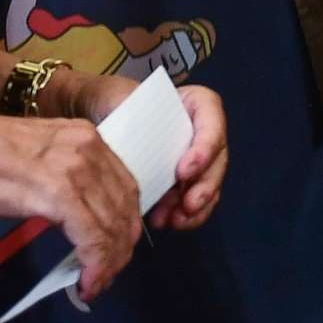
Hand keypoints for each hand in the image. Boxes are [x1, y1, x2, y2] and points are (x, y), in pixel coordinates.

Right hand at [0, 111, 142, 302]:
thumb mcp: (40, 156)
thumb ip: (65, 178)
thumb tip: (75, 215)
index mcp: (88, 138)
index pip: (125, 186)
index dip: (126, 222)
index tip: (117, 248)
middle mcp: (91, 150)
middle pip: (126, 207)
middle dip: (121, 246)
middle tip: (109, 274)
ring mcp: (78, 171)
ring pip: (112, 226)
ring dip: (109, 262)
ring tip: (96, 284)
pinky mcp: (61, 194)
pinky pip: (91, 237)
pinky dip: (95, 265)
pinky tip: (86, 283)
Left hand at [70, 74, 230, 231]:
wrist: (105, 114)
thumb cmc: (117, 103)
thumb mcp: (123, 99)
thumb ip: (130, 114)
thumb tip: (129, 141)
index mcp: (196, 103)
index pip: (212, 121)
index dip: (205, 148)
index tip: (183, 171)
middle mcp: (203, 131)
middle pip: (217, 159)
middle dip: (204, 186)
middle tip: (187, 205)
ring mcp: (197, 158)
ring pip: (209, 184)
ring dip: (195, 207)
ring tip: (173, 221)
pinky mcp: (185, 180)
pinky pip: (195, 200)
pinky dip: (184, 215)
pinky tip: (167, 222)